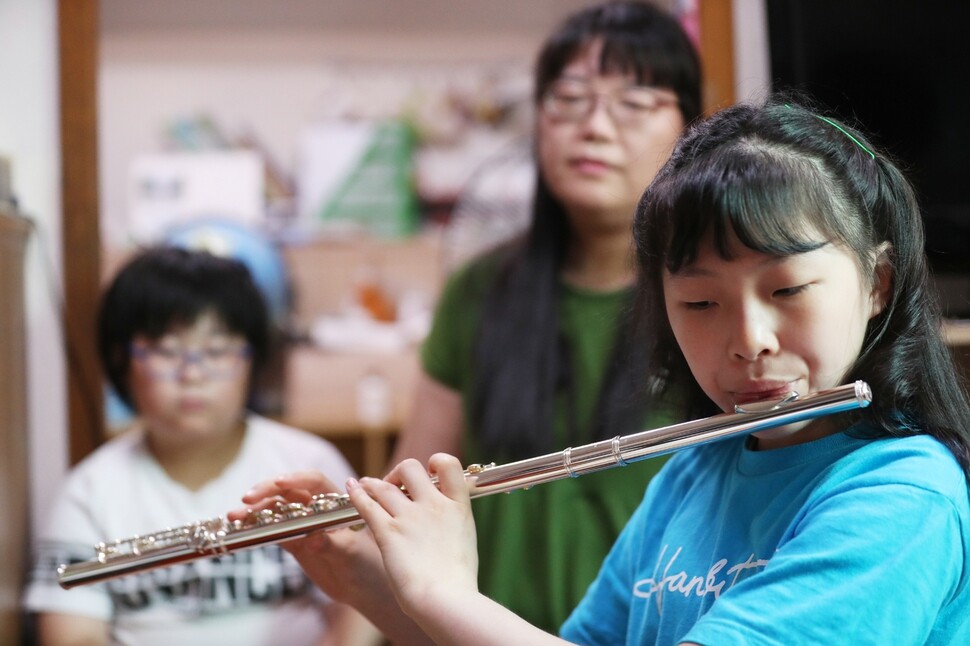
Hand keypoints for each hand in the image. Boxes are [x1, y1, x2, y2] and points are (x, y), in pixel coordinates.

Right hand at [229, 471, 387, 608]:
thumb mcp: (352, 554)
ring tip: (235, 516)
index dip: (296, 479)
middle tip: (247, 499)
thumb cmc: (368, 564)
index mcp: (336, 502)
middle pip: (288, 492)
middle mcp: (317, 508)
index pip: (314, 482)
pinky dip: (256, 528)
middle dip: (267, 491)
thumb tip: (313, 538)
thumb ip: (333, 544)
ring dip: (255, 511)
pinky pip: (272, 530)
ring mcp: (303, 524)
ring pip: (275, 510)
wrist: (365, 587)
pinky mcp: (293, 541)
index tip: (278, 483)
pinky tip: (240, 528)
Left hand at [347, 453, 478, 619]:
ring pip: (383, 485)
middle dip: (399, 472)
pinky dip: (357, 493)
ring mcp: (409, 517)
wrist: (446, 600)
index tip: (429, 472)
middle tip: (394, 484)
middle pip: (410, 468)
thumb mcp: (465, 541)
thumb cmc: (457, 581)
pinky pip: (367, 505)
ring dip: (372, 483)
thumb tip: (446, 520)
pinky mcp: (388, 532)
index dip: (437, 462)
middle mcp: (433, 505)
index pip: (449, 465)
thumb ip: (454, 523)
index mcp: (458, 507)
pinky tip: (350, 488)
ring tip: (365, 484)